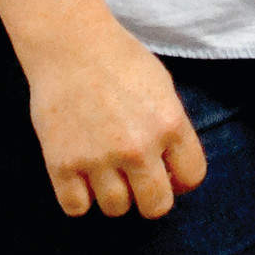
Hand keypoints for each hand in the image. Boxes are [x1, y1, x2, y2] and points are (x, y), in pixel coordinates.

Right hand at [24, 19, 207, 219]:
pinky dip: (79, 198)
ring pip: (116, 209)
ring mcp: (99, 158)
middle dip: (151, 199)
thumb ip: (172, 129)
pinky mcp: (62, 164)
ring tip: (107, 173)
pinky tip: (81, 177)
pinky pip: (76, 207)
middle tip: (139, 183)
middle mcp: (138, 147)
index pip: (192, 177)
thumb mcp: (163, 88)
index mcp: (170, 124)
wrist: (71, 45)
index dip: (181, 180)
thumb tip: (172, 171)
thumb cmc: (120, 61)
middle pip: (156, 207)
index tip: (168, 174)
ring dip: (114, 196)